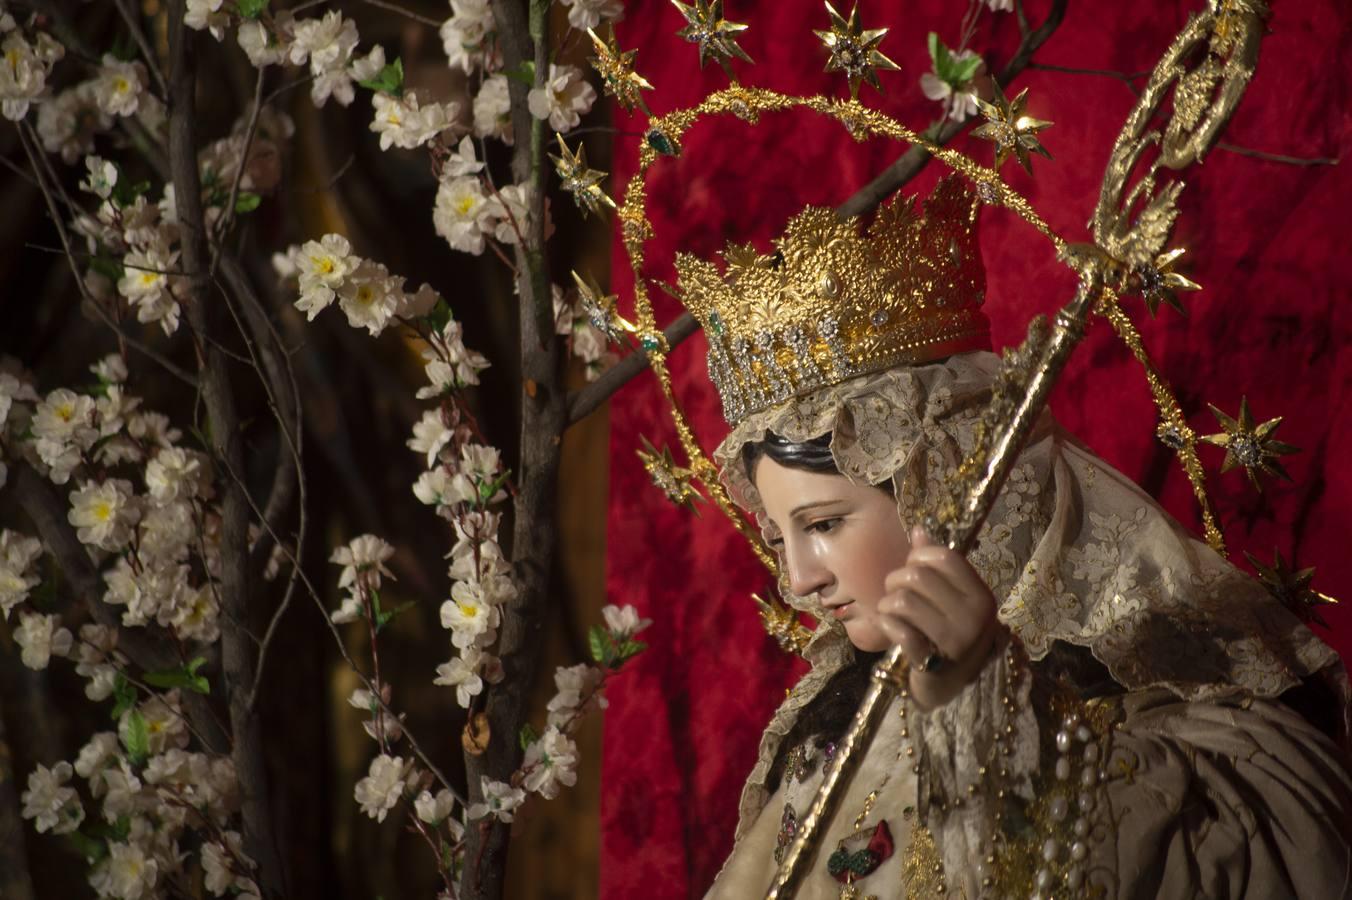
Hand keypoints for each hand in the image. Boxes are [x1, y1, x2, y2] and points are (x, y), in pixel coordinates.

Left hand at [878, 526, 1002, 710]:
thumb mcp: (950, 600)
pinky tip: (887, 626)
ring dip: (887, 604)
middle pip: (918, 575)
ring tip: (891, 612)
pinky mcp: (931, 662)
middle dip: (896, 580)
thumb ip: (936, 566)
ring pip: (903, 600)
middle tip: (895, 593)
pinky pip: (896, 628)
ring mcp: (954, 642)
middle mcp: (974, 618)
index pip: (946, 557)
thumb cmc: (948, 635)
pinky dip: (884, 623)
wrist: (950, 687)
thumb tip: (919, 530)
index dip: (919, 556)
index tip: (912, 568)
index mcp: (981, 597)